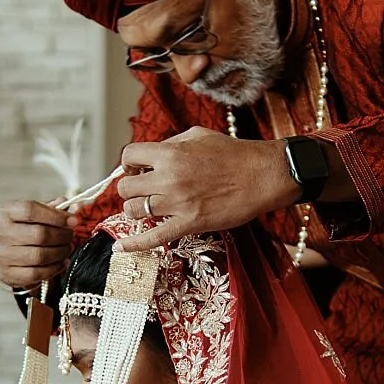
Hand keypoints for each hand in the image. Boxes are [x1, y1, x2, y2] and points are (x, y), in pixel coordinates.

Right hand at [0, 199, 78, 289]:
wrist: (4, 254)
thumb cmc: (22, 231)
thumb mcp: (34, 215)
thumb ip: (50, 209)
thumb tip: (65, 202)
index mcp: (6, 212)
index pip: (31, 210)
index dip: (56, 216)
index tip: (73, 221)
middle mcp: (1, 232)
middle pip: (39, 234)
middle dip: (62, 236)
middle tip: (71, 237)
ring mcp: (2, 254)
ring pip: (39, 256)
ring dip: (60, 253)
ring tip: (67, 249)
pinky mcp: (7, 273)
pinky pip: (36, 273)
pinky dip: (54, 269)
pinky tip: (62, 263)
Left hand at [114, 127, 296, 251]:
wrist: (262, 175)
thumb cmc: (233, 154)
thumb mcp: (197, 136)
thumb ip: (170, 143)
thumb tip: (151, 156)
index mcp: (170, 153)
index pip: (129, 156)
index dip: (130, 163)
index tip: (138, 169)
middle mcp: (169, 178)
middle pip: (126, 187)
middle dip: (131, 188)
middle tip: (144, 189)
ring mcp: (177, 203)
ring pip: (133, 210)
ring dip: (136, 209)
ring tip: (147, 208)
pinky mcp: (188, 224)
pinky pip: (152, 238)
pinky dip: (133, 245)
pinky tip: (121, 247)